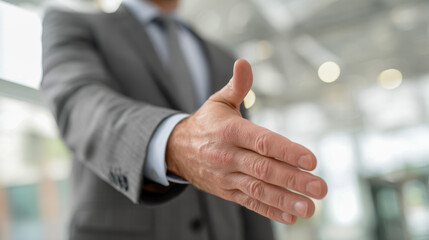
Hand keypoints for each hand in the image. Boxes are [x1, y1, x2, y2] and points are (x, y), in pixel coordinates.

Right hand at [166, 59, 327, 223]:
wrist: (176, 149)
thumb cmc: (206, 122)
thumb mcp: (218, 101)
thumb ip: (237, 86)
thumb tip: (244, 62)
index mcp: (229, 131)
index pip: (261, 142)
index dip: (286, 151)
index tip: (311, 160)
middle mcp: (228, 156)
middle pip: (263, 169)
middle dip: (293, 180)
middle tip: (320, 188)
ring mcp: (226, 176)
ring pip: (258, 190)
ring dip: (285, 200)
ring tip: (309, 208)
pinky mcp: (226, 191)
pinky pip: (249, 202)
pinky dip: (269, 210)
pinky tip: (290, 216)